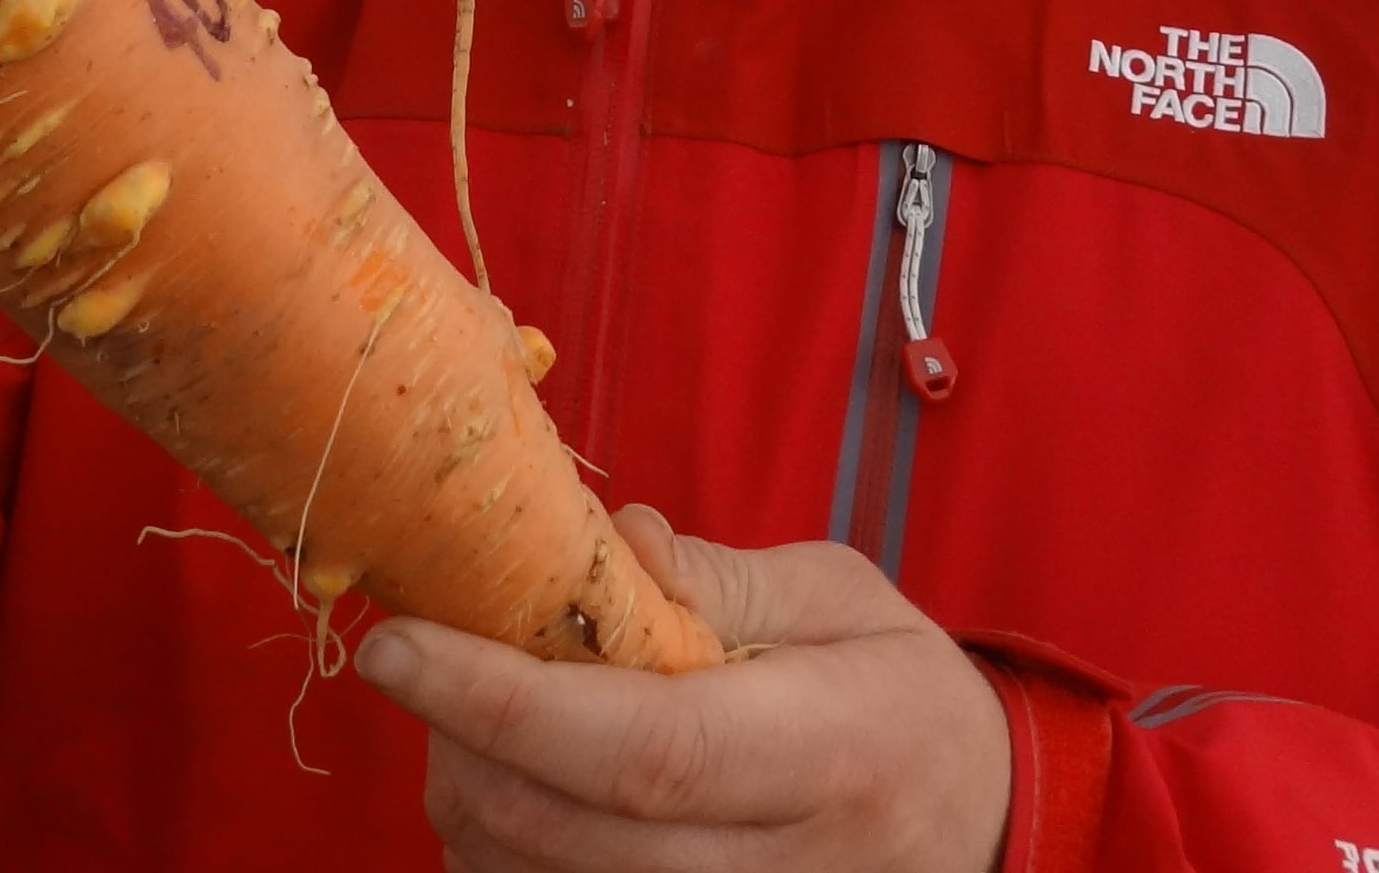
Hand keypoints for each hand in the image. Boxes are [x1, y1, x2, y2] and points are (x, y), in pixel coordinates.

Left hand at [354, 507, 1010, 872]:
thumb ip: (719, 577)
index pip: (640, 750)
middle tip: (421, 662)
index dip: (503, 701)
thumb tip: (607, 539)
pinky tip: (517, 795)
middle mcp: (780, 870)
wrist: (980, 830)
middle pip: (564, 836)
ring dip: (467, 806)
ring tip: (477, 720)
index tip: (397, 644)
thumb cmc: (902, 702)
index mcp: (826, 755)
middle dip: (458, 745)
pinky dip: (502, 861)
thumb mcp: (843, 600)